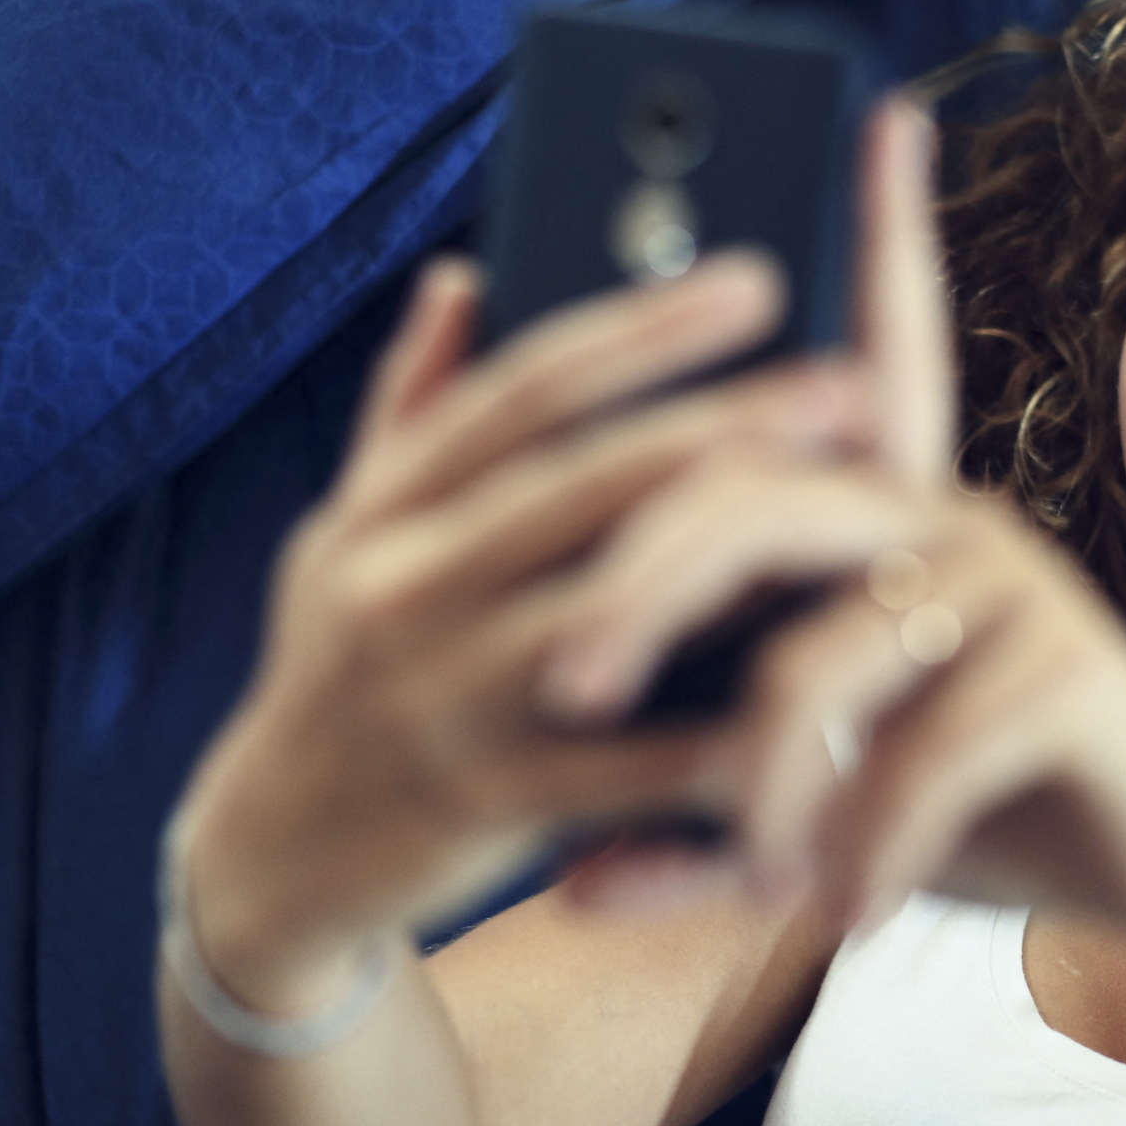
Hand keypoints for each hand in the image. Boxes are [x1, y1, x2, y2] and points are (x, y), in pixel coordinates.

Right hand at [175, 247, 858, 989]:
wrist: (280, 851)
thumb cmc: (344, 665)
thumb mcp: (348, 529)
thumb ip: (412, 405)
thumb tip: (462, 274)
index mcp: (385, 507)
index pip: (522, 391)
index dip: (642, 330)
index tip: (752, 282)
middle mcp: (402, 587)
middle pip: (580, 485)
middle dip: (720, 429)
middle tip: (846, 386)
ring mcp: (442, 695)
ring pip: (605, 609)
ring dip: (735, 565)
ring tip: (845, 522)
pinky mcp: (487, 799)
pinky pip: (624, 762)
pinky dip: (717, 732)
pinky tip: (810, 695)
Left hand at [532, 104, 1125, 994]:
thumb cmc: (997, 816)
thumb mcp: (839, 811)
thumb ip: (710, 820)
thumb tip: (568, 883)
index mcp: (902, 520)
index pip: (885, 352)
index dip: (889, 231)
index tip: (884, 112)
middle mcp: (955, 521)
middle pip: (755, 496)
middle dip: (640, 589)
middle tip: (571, 690)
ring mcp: (1016, 588)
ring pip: (814, 659)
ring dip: (759, 795)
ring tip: (757, 884)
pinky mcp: (1069, 673)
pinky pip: (910, 757)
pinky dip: (859, 852)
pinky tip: (846, 912)